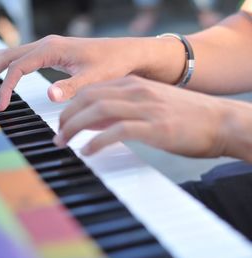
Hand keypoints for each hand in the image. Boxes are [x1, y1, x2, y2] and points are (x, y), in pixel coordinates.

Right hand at [0, 35, 166, 110]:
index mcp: (51, 49)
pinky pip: (23, 54)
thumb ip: (71, 87)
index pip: (17, 67)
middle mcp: (46, 44)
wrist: (126, 53)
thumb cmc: (112, 64)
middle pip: (9, 56)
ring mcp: (48, 47)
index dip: (5, 87)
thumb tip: (48, 96)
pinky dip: (7, 58)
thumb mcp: (93, 78)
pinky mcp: (53, 52)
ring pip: (13, 53)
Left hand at [54, 75, 251, 160]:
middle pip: (88, 98)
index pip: (91, 90)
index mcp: (133, 84)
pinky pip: (116, 131)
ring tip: (64, 143)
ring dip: (75, 127)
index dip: (70, 106)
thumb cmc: (184, 118)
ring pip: (97, 111)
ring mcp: (145, 107)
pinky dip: (97, 141)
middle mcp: (136, 90)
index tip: (61, 123)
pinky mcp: (154, 127)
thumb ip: (119, 111)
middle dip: (66, 117)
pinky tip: (87, 152)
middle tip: (57, 135)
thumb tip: (91, 123)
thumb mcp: (148, 106)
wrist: (222, 122)